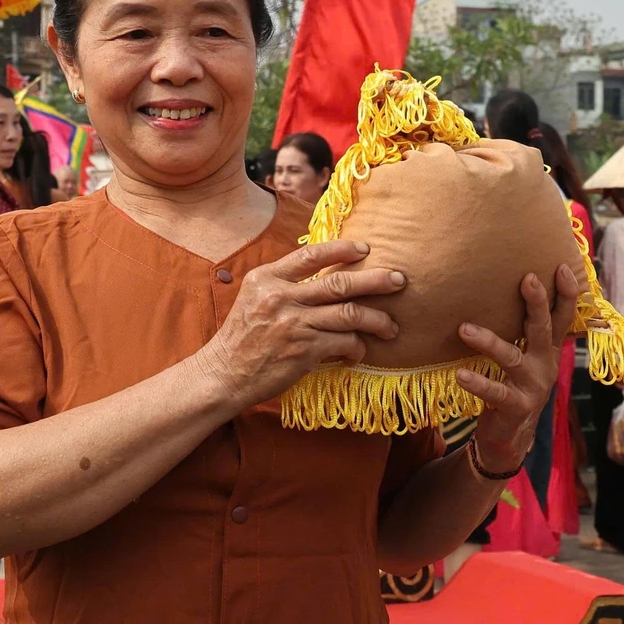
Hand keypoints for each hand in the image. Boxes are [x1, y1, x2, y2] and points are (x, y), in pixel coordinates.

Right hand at [199, 240, 404, 410]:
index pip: (311, 254)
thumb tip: (327, 268)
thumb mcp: (256, 297)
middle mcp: (281, 297)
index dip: (343, 249)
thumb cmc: (244, 336)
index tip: (366, 249)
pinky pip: (345, 343)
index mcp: (268, 278)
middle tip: (400, 280)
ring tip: (391, 327)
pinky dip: (357, 348)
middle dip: (377, 280)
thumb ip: (286, 281)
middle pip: (340, 282)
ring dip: (378, 320)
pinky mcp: (304, 351)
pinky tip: (358, 352)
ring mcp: (293, 324)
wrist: (223, 374)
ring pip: (350, 314)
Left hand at [458, 264, 583, 474]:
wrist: (511, 438)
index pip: (562, 317)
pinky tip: (461, 374)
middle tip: (527, 279)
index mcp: (547, 350)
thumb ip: (523, 331)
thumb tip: (510, 289)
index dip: (566, 293)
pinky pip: (495, 391)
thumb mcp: (524, 358)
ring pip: (512, 357)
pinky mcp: (516, 407)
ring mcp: (533, 387)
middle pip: (543, 329)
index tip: (563, 267)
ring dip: (488, 341)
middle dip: (537, 303)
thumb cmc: (512, 387)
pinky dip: (478, 382)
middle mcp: (545, 365)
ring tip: (464, 329)